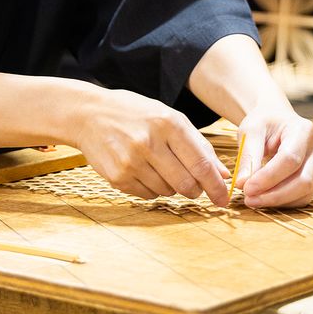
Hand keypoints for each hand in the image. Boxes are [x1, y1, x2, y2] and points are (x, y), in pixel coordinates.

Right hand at [71, 88, 231, 205]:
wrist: (90, 115)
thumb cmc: (136, 115)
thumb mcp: (170, 118)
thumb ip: (198, 145)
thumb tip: (222, 175)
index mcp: (168, 124)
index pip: (201, 164)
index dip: (215, 186)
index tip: (223, 198)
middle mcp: (150, 143)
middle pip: (186, 184)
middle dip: (195, 190)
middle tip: (193, 186)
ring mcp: (131, 162)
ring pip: (167, 191)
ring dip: (171, 186)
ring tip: (158, 166)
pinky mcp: (118, 177)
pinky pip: (148, 195)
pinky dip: (152, 188)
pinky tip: (142, 169)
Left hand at [234, 106, 312, 207]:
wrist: (276, 120)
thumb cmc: (264, 122)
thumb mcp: (251, 130)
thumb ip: (248, 155)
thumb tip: (242, 183)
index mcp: (303, 130)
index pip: (290, 159)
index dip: (268, 177)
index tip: (246, 187)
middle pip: (303, 180)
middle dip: (275, 194)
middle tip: (249, 199)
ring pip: (305, 192)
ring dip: (278, 201)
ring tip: (253, 200)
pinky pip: (303, 197)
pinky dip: (284, 203)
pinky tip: (265, 199)